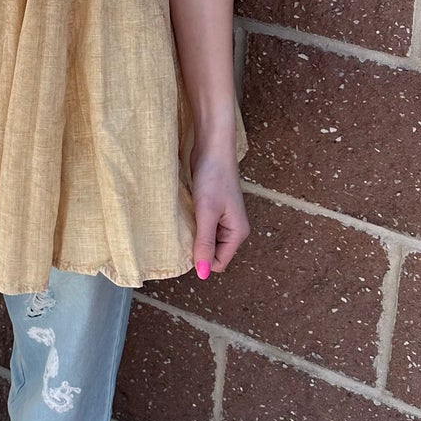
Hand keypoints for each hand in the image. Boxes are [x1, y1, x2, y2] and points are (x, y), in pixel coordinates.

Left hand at [189, 149, 249, 279]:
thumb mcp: (207, 213)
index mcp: (237, 233)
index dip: (201, 260)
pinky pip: (202, 227)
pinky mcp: (213, 209)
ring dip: (194, 235)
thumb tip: (202, 273)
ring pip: (206, 240)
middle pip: (212, 253)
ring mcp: (223, 219)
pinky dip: (193, 225)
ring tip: (184, 221)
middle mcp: (233, 229)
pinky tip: (185, 215)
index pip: (218, 263)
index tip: (186, 244)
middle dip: (197, 248)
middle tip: (183, 231)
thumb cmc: (213, 177)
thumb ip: (205, 243)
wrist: (213, 148)